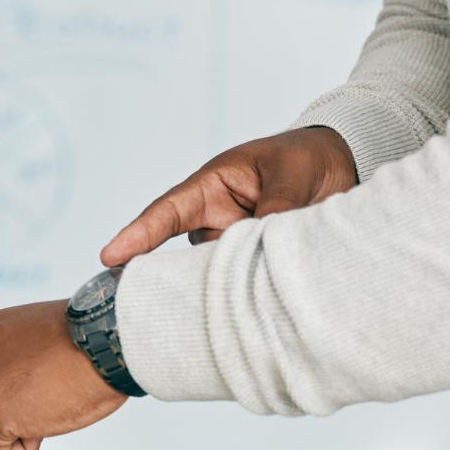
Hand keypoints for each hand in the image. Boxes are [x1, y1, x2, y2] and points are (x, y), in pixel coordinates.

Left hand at [0, 300, 126, 449]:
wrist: (106, 342)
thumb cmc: (93, 344)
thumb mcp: (43, 344)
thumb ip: (19, 364)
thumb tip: (20, 395)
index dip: (20, 398)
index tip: (49, 384)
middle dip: (12, 418)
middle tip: (50, 398)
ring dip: (16, 434)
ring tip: (48, 408)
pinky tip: (42, 426)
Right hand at [99, 127, 357, 264]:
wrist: (341, 166)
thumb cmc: (306, 158)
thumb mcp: (292, 173)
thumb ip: (276, 206)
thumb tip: (260, 242)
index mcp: (212, 186)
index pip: (167, 212)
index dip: (137, 235)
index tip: (108, 256)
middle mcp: (214, 218)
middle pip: (187, 255)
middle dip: (191, 273)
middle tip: (208, 285)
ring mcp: (232, 243)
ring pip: (217, 272)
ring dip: (235, 278)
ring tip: (263, 274)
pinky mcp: (252, 263)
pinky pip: (243, 280)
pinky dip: (253, 287)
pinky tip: (268, 291)